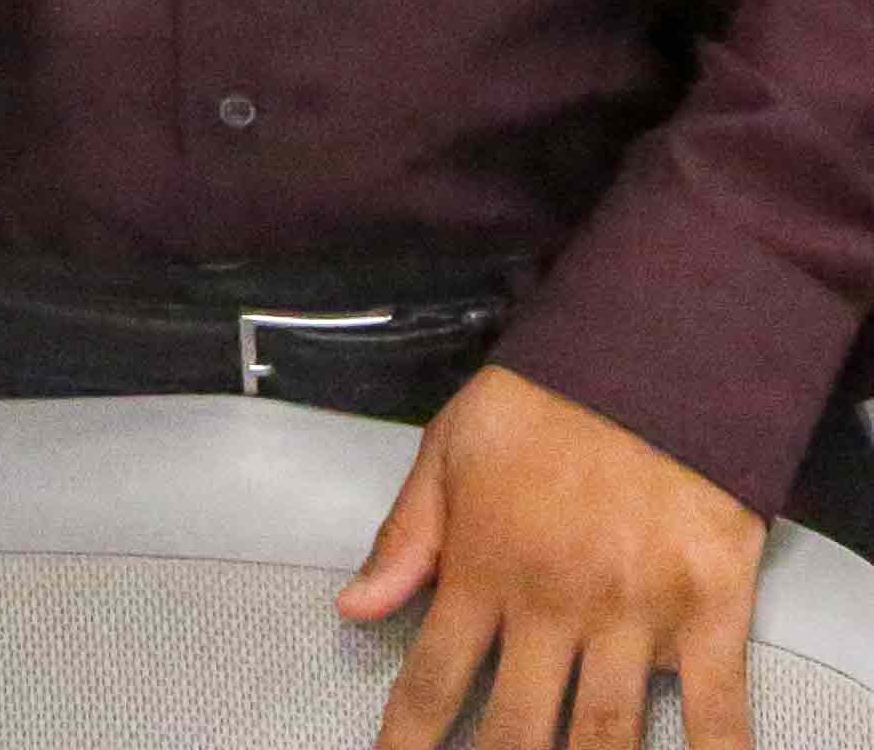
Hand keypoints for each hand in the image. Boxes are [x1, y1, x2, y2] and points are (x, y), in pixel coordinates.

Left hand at [347, 364, 763, 749]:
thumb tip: (354, 607)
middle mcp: (555, 604)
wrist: (654, 361)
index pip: (434, 676)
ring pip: (603, 733)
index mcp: (485, 566)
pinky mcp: (710, 613)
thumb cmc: (546, 402)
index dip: (409, 736)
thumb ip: (405, 537)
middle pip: (517, 727)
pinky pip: (718, 709)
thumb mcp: (448, 453)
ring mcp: (636, 615)